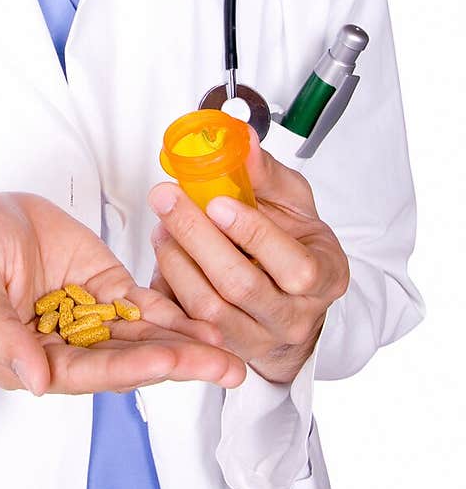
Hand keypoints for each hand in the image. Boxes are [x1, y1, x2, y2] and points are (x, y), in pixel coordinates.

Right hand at [0, 190, 245, 396]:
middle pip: (126, 361)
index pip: (87, 371)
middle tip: (225, 369)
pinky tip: (208, 324)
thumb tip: (36, 382)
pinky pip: (143, 306)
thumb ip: (0, 335)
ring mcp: (88, 318)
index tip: (170, 364)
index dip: (130, 369)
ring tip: (230, 354)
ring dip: (186, 346)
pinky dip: (175, 315)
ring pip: (142, 338)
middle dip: (177, 364)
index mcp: (29, 360)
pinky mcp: (104, 288)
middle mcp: (65, 347)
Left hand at [146, 123, 349, 383]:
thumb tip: (242, 139)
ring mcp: (258, 339)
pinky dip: (167, 289)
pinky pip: (186, 324)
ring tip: (162, 225)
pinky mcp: (224, 348)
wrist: (291, 299)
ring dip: (176, 260)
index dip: (253, 234)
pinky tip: (162, 256)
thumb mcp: (294, 205)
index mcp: (325, 279)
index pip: (295, 268)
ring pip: (208, 308)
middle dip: (197, 236)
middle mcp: (294, 317)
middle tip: (166, 198)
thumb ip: (268, 174)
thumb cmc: (294, 244)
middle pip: (240, 286)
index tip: (217, 201)